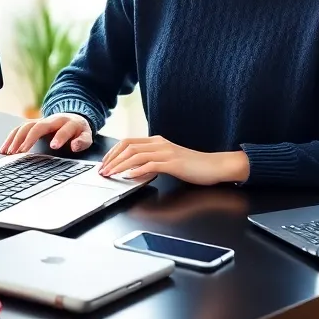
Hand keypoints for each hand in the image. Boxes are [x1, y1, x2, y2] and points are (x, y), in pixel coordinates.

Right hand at [0, 113, 92, 154]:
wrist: (72, 118)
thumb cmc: (78, 131)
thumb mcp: (86, 136)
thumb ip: (83, 141)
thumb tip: (75, 146)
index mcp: (68, 123)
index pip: (64, 129)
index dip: (59, 137)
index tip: (54, 146)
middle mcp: (52, 120)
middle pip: (39, 126)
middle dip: (29, 138)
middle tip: (22, 151)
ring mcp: (41, 121)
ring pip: (26, 126)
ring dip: (16, 139)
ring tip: (10, 152)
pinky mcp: (33, 124)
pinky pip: (19, 129)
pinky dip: (10, 139)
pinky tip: (4, 150)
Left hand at [98, 135, 248, 185]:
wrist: (215, 166)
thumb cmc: (194, 165)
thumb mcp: (168, 160)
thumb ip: (152, 161)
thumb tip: (133, 170)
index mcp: (157, 141)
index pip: (128, 142)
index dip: (113, 152)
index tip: (105, 163)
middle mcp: (160, 144)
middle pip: (128, 146)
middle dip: (112, 159)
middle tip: (103, 171)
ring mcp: (166, 152)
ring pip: (136, 155)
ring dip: (120, 165)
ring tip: (112, 174)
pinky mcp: (173, 163)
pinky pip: (151, 165)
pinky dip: (137, 170)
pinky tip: (129, 177)